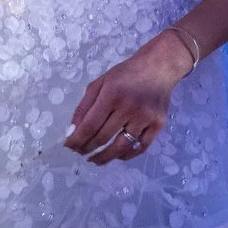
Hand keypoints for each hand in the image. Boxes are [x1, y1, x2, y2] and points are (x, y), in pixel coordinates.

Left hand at [65, 30, 194, 163]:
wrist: (158, 67)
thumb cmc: (126, 74)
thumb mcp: (100, 82)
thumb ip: (85, 106)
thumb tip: (73, 131)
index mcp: (111, 95)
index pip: (90, 125)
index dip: (77, 139)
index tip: (68, 146)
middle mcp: (129, 108)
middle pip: (104, 138)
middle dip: (87, 149)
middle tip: (80, 153)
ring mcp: (145, 118)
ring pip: (121, 147)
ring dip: (105, 158)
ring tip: (94, 160)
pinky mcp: (158, 125)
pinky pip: (140, 147)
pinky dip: (126, 155)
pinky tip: (116, 156)